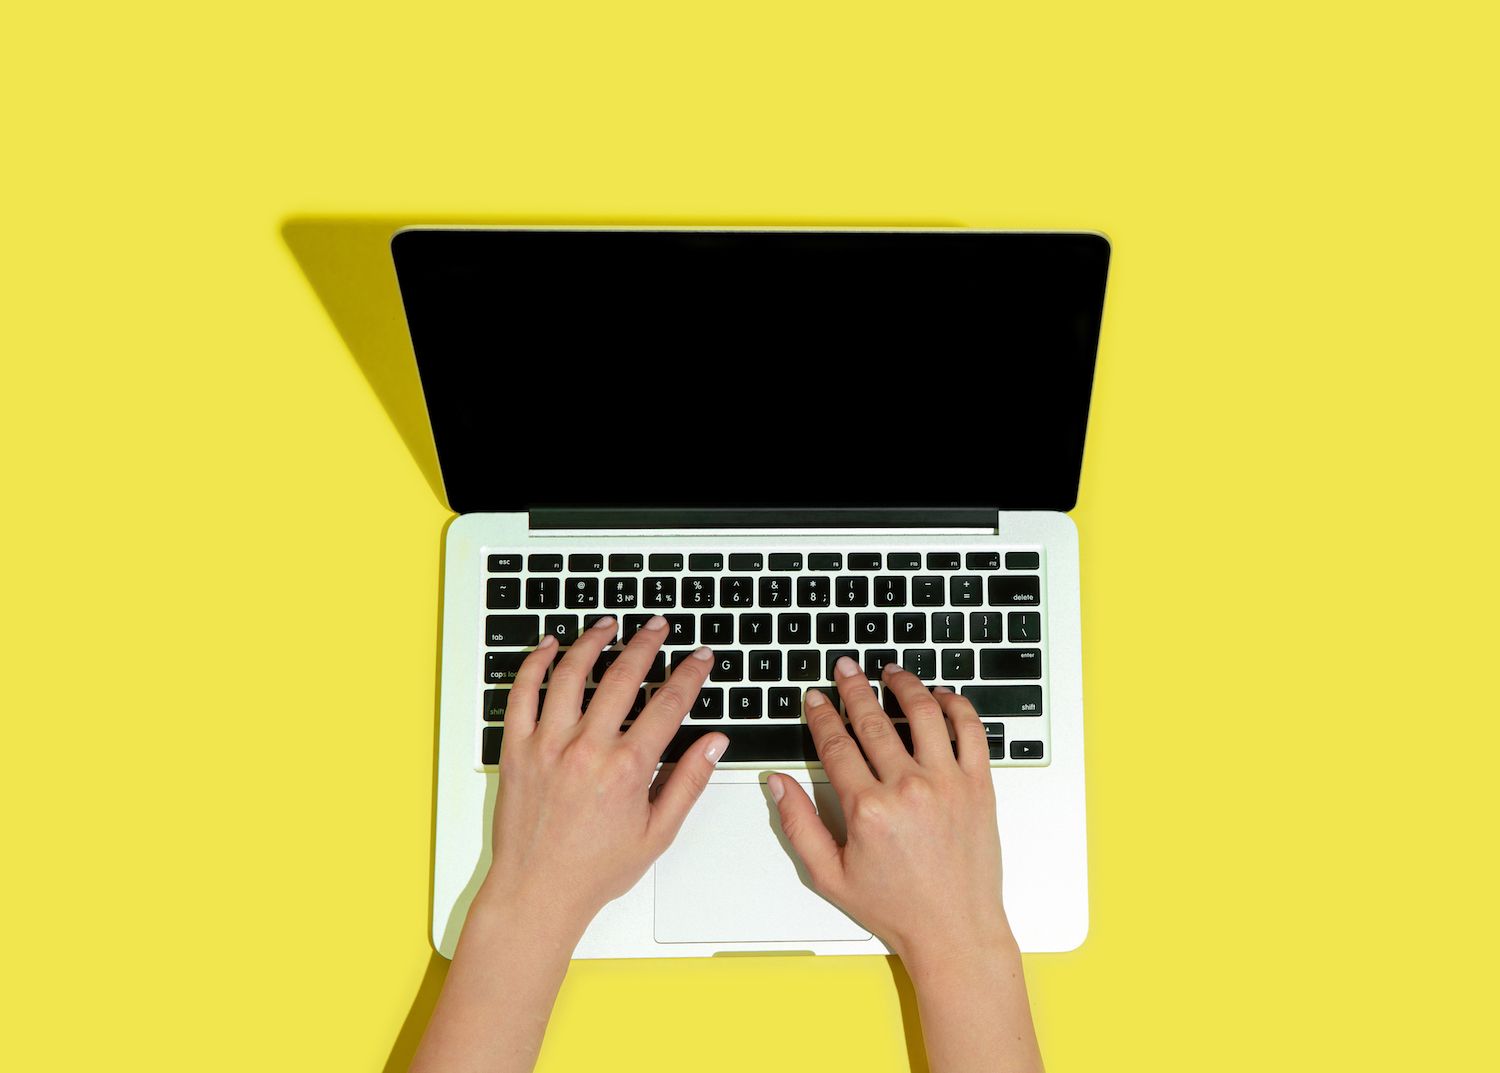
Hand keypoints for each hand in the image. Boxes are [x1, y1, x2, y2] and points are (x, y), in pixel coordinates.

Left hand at [476, 615, 726, 936]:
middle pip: (623, 676)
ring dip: (594, 641)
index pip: (668, 704)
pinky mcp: (516, 748)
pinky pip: (522, 693)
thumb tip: (714, 744)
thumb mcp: (657, 833)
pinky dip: (537, 664)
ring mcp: (547, 744)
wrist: (536, 892)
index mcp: (626, 769)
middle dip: (647, 644)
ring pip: (572, 674)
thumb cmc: (594, 870)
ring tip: (609, 625)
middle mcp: (587, 749)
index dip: (690, 674)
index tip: (700, 658)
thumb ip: (688, 782)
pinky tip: (551, 646)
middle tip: (658, 627)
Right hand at [768, 657, 1012, 965]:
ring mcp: (947, 782)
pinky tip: (941, 695)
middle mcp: (907, 788)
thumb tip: (778, 783)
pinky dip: (956, 704)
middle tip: (845, 668)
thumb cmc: (897, 907)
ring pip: (923, 712)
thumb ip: (799, 824)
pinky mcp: (979, 785)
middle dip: (853, 687)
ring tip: (892, 672)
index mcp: (868, 809)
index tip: (815, 698)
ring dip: (905, 684)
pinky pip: (971, 729)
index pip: (836, 743)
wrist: (954, 929)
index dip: (821, 715)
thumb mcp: (829, 874)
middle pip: (873, 719)